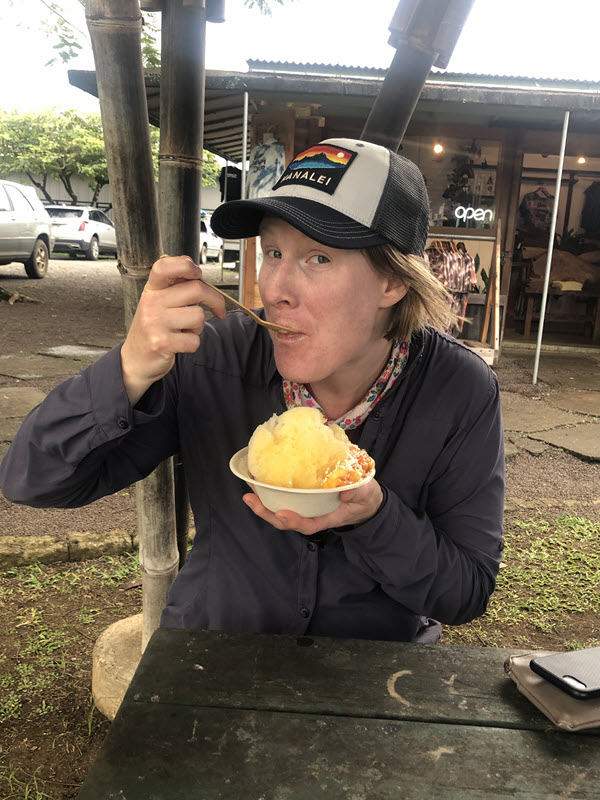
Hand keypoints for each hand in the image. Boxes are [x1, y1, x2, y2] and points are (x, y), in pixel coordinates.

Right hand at [120, 255, 226, 404]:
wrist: (135, 359)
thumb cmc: (153, 329)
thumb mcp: (159, 303)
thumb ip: (176, 289)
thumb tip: (200, 278)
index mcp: (152, 289)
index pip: (165, 266)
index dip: (186, 264)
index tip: (198, 274)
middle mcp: (151, 302)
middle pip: (196, 289)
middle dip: (215, 300)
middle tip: (218, 309)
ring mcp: (155, 322)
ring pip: (198, 316)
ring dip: (199, 327)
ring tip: (184, 330)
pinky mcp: (161, 342)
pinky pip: (194, 340)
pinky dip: (192, 344)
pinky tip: (179, 343)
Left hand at [242, 478, 383, 535]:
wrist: (367, 499)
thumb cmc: (365, 498)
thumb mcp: (366, 494)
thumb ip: (357, 493)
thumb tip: (344, 494)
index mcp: (328, 517)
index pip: (308, 525)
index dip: (293, 521)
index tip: (280, 514)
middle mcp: (313, 514)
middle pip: (286, 520)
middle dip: (267, 512)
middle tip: (250, 499)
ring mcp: (307, 507)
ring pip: (281, 510)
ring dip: (263, 502)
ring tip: (248, 490)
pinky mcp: (304, 497)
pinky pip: (284, 498)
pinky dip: (270, 492)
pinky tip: (259, 481)